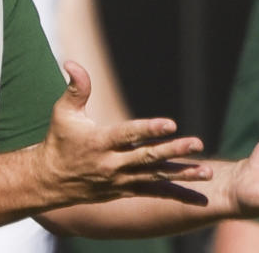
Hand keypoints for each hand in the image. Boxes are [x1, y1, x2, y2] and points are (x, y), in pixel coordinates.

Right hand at [37, 61, 212, 205]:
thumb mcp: (63, 112)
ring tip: (207, 171)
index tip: (170, 123)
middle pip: (147, 157)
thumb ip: (75, 88)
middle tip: (196, 143)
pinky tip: (200, 196)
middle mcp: (113, 163)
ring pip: (156, 177)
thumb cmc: (59, 140)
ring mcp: (122, 180)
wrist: (51, 181)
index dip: (149, 129)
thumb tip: (71, 62)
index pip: (128, 134)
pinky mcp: (127, 190)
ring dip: (182, 174)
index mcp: (99, 142)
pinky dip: (178, 195)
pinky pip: (155, 194)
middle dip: (173, 150)